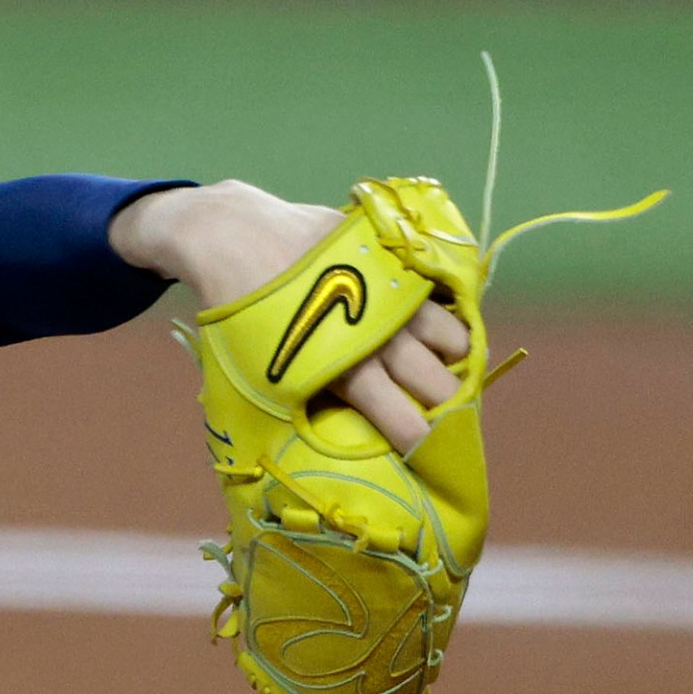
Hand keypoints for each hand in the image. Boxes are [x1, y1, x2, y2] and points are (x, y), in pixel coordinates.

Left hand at [110, 180, 470, 454]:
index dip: (424, 444)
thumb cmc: (240, 320)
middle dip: (447, 406)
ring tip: (436, 366)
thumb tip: (313, 456)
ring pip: (454, 337)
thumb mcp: (258, 382)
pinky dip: (443, 314)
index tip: (429, 455)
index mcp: (349, 372)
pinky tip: (430, 325)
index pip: (409, 424)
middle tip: (441, 415)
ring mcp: (397, 294)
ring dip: (450, 358)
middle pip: (442, 384)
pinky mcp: (400, 261)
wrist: (237, 237)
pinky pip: (441, 295)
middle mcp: (382, 336)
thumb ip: (296, 416)